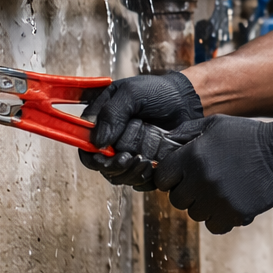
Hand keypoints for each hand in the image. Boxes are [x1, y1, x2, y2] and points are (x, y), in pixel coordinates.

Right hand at [79, 72, 201, 183]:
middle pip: (101, 166)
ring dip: (130, 173)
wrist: (187, 100)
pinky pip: (138, 181)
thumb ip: (111, 113)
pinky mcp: (145, 164)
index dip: (92, 156)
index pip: (86, 148)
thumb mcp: (130, 93)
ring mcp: (129, 154)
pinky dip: (143, 178)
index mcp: (101, 123)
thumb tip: (97, 143)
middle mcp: (112, 141)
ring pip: (119, 176)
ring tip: (145, 160)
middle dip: (114, 166)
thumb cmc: (158, 91)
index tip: (107, 154)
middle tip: (130, 158)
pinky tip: (153, 166)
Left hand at [152, 115, 272, 232]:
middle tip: (203, 184)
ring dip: (204, 206)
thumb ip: (185, 133)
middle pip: (177, 200)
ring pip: (195, 214)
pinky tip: (229, 204)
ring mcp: (217, 199)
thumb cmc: (247, 137)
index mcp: (192, 156)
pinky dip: (219, 219)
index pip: (162, 178)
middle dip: (187, 193)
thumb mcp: (214, 125)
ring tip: (221, 191)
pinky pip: (214, 226)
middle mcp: (201, 179)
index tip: (180, 177)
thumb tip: (164, 142)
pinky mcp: (234, 213)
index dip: (169, 178)